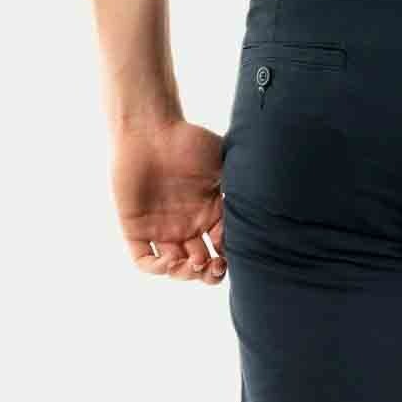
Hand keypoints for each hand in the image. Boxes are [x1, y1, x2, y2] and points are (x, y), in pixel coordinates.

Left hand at [112, 120, 225, 283]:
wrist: (150, 126)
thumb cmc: (189, 140)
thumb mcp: (223, 166)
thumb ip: (240, 191)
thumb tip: (266, 212)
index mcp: (209, 215)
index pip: (222, 250)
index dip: (229, 259)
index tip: (231, 253)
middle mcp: (187, 226)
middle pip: (201, 266)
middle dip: (209, 274)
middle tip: (214, 266)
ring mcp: (161, 229)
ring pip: (175, 269)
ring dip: (186, 275)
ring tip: (194, 265)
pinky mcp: (136, 228)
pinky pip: (144, 260)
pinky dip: (158, 269)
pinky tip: (170, 261)